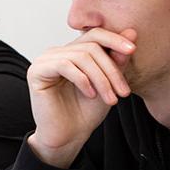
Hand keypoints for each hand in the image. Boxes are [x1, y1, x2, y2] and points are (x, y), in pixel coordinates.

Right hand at [27, 28, 136, 167]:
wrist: (68, 137)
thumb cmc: (86, 112)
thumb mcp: (109, 83)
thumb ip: (117, 60)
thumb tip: (131, 32)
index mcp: (72, 52)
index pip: (94, 35)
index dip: (114, 39)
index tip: (132, 50)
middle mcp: (57, 52)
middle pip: (90, 47)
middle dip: (111, 69)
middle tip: (123, 92)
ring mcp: (45, 60)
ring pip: (80, 56)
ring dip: (101, 78)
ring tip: (111, 99)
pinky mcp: (37, 71)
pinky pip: (64, 65)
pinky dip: (82, 79)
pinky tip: (90, 95)